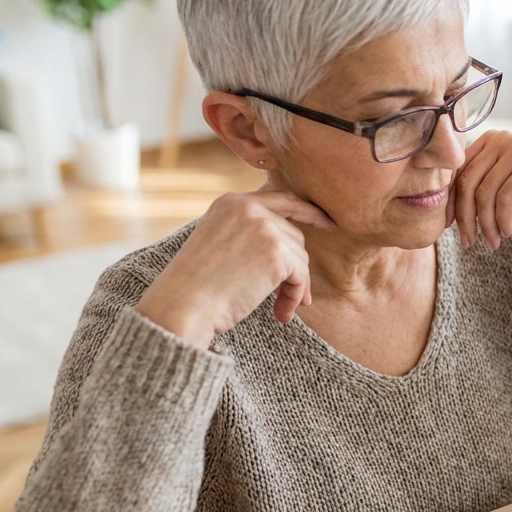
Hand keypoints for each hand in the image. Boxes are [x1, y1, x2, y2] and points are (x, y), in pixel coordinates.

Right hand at [135, 191, 335, 346]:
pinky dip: (296, 296)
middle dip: (295, 268)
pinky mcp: (277, 252)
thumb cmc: (196, 285)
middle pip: (293, 235)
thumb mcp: (218, 243)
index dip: (309, 212)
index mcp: (231, 202)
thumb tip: (292, 246)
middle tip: (292, 298)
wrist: (183, 305)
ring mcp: (265, 227)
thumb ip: (249, 233)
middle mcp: (249, 207)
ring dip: (294, 287)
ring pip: (300, 257)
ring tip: (280, 309)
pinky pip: (301, 275)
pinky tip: (281, 313)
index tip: (329, 224)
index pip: (282, 199)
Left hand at [447, 130, 511, 249]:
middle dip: (465, 218)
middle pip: (467, 183)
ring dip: (486, 225)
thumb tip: (442, 209)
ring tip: (492, 242)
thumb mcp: (503, 187)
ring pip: (485, 193)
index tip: (449, 228)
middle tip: (469, 242)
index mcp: (489, 140)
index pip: (457, 173)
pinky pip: (506, 198)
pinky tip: (507, 233)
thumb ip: (478, 188)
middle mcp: (501, 138)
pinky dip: (503, 220)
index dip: (450, 202)